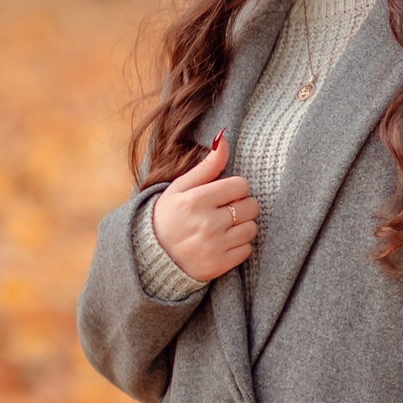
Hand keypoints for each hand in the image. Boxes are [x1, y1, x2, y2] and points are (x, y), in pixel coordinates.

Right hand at [149, 131, 259, 282]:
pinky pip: (247, 249)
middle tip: (223, 211)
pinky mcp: (218, 265)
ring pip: (252, 228)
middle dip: (241, 206)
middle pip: (251, 206)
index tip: (223, 195)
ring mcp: (213, 246)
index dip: (234, 188)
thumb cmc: (167, 216)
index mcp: (196, 200)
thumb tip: (224, 137)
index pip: (241, 185)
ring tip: (222, 228)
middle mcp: (206, 223)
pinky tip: (222, 243)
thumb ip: (206, 166)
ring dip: (241, 227)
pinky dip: (239, 246)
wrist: (151, 257)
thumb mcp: (180, 188)